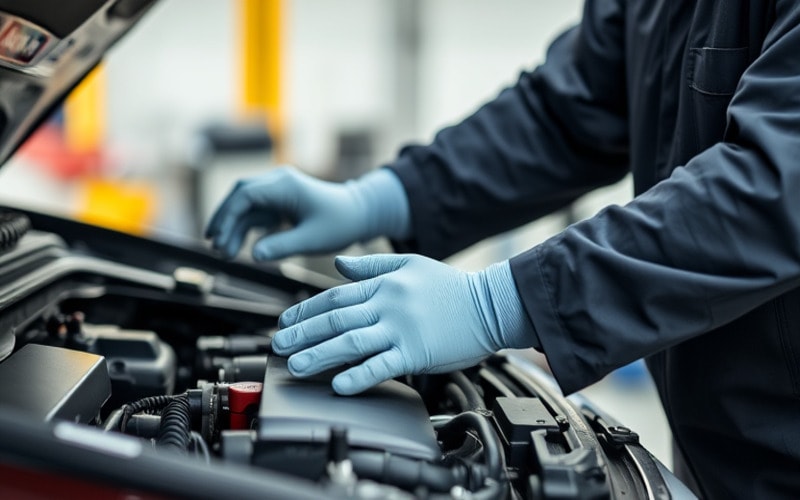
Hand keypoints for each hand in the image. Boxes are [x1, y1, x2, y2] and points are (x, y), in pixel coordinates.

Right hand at [205, 167, 409, 259]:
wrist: (360, 214)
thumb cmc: (340, 224)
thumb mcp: (313, 239)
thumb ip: (282, 246)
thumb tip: (253, 255)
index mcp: (285, 185)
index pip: (245, 195)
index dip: (228, 217)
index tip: (219, 240)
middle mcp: (278, 182)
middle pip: (239, 195)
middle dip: (224, 220)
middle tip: (214, 247)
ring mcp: (278, 190)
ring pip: (245, 205)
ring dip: (233, 227)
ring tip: (225, 254)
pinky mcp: (280, 201)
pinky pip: (255, 212)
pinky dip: (244, 228)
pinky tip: (237, 247)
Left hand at [272, 254, 532, 394]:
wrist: (491, 304)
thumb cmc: (452, 287)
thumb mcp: (411, 264)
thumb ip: (372, 265)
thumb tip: (338, 265)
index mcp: (384, 284)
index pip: (335, 296)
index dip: (305, 309)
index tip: (285, 321)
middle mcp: (387, 304)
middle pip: (335, 318)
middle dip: (302, 333)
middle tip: (278, 346)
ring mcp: (401, 329)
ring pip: (350, 341)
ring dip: (319, 354)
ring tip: (296, 366)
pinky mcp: (416, 352)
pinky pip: (382, 365)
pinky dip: (358, 375)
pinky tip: (338, 384)